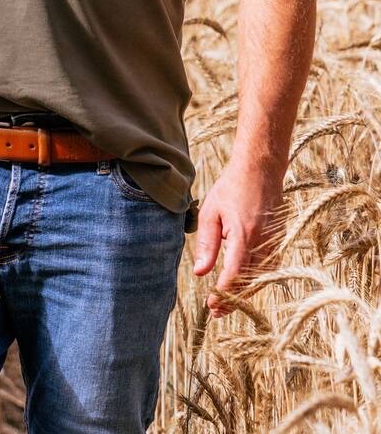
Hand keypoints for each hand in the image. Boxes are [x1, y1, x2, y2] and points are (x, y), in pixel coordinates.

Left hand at [192, 158, 286, 317]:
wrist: (260, 170)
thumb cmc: (231, 188)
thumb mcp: (210, 211)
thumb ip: (207, 243)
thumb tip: (201, 272)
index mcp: (243, 236)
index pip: (234, 275)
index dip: (223, 294)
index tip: (212, 306)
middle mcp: (263, 243)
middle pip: (250, 282)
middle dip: (234, 300)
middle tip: (217, 311)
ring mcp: (275, 243)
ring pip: (262, 278)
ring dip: (246, 292)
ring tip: (227, 302)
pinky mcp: (280, 241)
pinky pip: (270, 268)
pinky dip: (258, 279)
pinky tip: (244, 283)